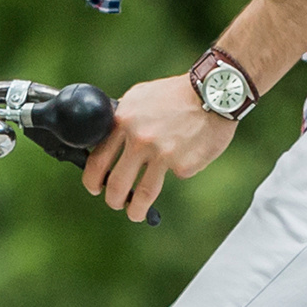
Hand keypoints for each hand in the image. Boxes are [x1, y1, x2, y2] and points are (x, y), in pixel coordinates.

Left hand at [86, 75, 237, 220]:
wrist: (213, 93)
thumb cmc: (174, 93)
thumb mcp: (140, 96)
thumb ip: (122, 118)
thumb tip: (105, 139)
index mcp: (124, 122)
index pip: (97, 161)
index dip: (92, 180)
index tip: (95, 188)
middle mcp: (141, 140)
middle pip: (117, 184)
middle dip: (113, 200)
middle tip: (115, 203)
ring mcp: (164, 154)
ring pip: (143, 194)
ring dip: (135, 210)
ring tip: (135, 214)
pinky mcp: (185, 165)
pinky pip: (175, 175)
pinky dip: (176, 171)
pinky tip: (184, 156)